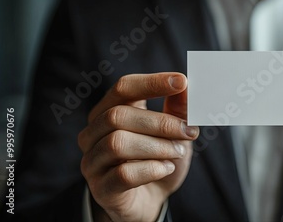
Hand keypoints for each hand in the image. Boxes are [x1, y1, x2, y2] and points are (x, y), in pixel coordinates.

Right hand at [78, 73, 198, 221]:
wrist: (150, 200)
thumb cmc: (158, 159)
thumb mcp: (172, 132)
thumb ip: (177, 110)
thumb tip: (185, 86)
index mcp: (109, 111)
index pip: (123, 88)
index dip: (152, 82)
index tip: (181, 81)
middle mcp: (93, 133)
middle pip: (118, 115)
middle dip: (160, 122)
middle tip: (189, 131)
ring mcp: (93, 161)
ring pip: (118, 143)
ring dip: (157, 147)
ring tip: (178, 152)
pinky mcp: (101, 188)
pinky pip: (123, 174)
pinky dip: (152, 169)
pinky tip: (166, 168)